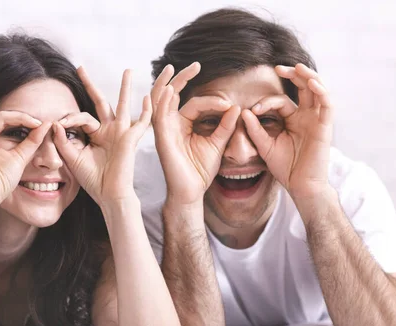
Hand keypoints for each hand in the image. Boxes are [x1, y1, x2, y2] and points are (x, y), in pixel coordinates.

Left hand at [53, 67, 150, 206]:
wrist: (109, 195)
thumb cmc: (94, 180)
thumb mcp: (73, 158)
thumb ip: (63, 141)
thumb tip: (56, 123)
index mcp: (96, 135)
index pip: (82, 117)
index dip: (70, 118)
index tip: (58, 123)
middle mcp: (109, 131)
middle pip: (100, 102)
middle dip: (90, 85)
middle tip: (80, 67)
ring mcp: (121, 133)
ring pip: (122, 105)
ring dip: (125, 88)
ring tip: (128, 71)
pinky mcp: (131, 139)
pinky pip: (142, 122)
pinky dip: (146, 111)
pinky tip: (146, 98)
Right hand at [151, 63, 240, 204]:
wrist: (192, 191)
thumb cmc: (201, 170)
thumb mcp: (218, 143)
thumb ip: (226, 125)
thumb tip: (237, 107)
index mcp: (182, 124)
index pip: (195, 103)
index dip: (212, 101)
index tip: (229, 105)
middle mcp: (171, 124)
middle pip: (172, 94)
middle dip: (181, 78)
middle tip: (196, 64)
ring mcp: (164, 130)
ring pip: (160, 101)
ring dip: (165, 84)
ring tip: (172, 69)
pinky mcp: (161, 138)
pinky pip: (158, 116)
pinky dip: (162, 102)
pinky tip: (168, 90)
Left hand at [241, 63, 332, 200]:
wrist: (300, 186)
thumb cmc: (285, 168)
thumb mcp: (265, 146)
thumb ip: (255, 129)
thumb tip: (243, 112)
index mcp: (293, 120)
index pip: (281, 102)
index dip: (266, 102)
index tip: (254, 111)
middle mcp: (306, 116)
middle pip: (303, 88)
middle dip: (293, 75)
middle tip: (278, 67)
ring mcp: (317, 120)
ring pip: (317, 91)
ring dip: (309, 77)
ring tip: (297, 68)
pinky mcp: (326, 127)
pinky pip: (327, 105)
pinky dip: (322, 92)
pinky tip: (312, 83)